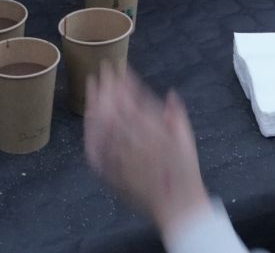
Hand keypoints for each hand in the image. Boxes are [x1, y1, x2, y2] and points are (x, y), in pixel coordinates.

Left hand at [84, 68, 210, 238]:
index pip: (132, 101)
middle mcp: (133, 143)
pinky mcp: (112, 173)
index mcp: (153, 132)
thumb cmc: (184, 173)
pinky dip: (92, 132)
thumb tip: (170, 94)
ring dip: (96, 105)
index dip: (123, 83)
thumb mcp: (186, 141)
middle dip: (106, 88)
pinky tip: (88, 121)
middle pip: (113, 110)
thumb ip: (176, 116)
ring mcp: (120, 158)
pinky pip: (97, 151)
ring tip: (92, 89)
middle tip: (100, 72)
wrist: (177, 207)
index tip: (118, 69)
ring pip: (102, 127)